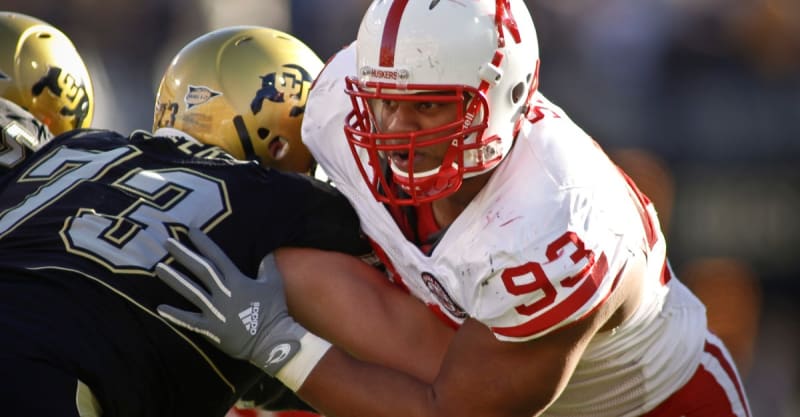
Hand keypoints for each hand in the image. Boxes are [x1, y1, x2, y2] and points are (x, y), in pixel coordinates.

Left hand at [155, 228, 306, 375]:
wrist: (272, 339)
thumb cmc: (274, 311)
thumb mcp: (274, 284)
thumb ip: (268, 266)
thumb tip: (267, 252)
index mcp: (238, 280)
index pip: (218, 257)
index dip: (204, 243)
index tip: (190, 232)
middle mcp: (224, 292)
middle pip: (201, 270)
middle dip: (184, 255)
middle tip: (167, 242)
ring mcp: (215, 311)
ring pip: (191, 291)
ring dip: (174, 279)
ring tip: (159, 267)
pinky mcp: (211, 328)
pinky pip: (190, 321)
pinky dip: (175, 315)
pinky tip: (160, 307)